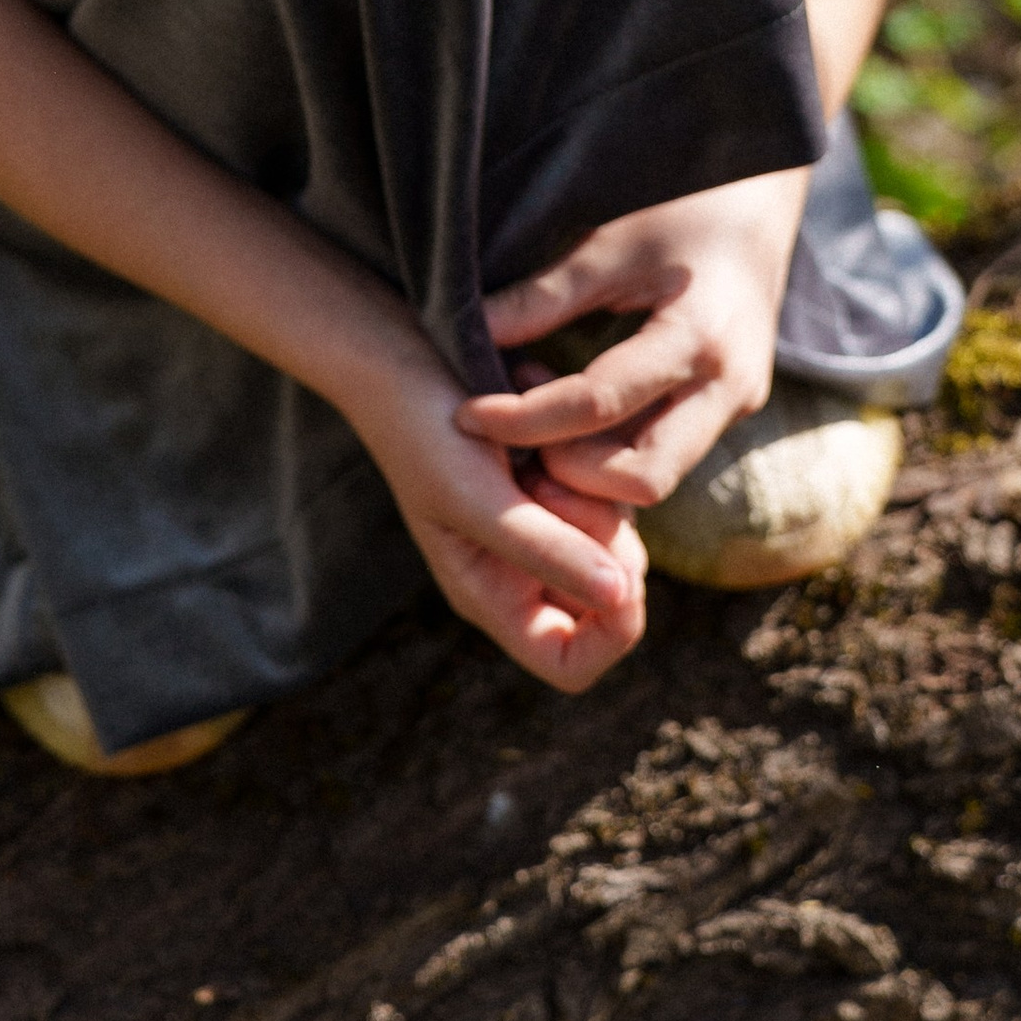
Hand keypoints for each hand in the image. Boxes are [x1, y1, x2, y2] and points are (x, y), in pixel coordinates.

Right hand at [340, 336, 648, 693]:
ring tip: (540, 451)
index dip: (612, 633)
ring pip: (614, 536)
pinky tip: (549, 433)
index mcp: (492, 598)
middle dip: (600, 539)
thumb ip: (545, 549)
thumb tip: (620, 597)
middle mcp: (519, 574)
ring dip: (593, 490)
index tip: (618, 573)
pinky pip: (606, 488)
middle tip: (552, 482)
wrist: (401, 356)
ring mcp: (539, 527)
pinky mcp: (553, 484)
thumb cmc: (422, 432)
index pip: (571, 664)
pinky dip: (591, 460)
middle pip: (608, 595)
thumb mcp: (477, 496)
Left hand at [453, 169, 809, 508]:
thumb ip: (543, 294)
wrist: (760, 199)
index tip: (467, 414)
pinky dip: (610, 454)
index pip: (599, 404)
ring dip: (587, 470)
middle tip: (508, 436)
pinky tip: (567, 417)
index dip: (525, 419)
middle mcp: (728, 387)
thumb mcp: (610, 241)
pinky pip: (664, 456)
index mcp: (699, 336)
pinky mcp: (725, 411)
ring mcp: (734, 406)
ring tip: (532, 417)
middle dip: (568, 473)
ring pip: (655, 478)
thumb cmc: (681, 203)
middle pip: (643, 478)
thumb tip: (468, 331)